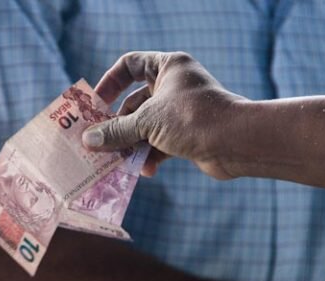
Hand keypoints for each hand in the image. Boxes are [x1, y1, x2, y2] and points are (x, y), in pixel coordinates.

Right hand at [81, 51, 245, 178]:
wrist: (237, 142)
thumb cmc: (193, 119)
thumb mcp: (147, 122)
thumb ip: (116, 131)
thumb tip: (88, 140)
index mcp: (167, 66)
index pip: (129, 65)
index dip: (109, 82)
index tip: (95, 103)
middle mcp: (175, 84)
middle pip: (135, 101)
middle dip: (118, 124)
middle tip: (98, 141)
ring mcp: (182, 110)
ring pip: (146, 125)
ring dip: (132, 143)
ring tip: (118, 160)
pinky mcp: (188, 133)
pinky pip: (160, 142)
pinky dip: (151, 155)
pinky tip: (145, 170)